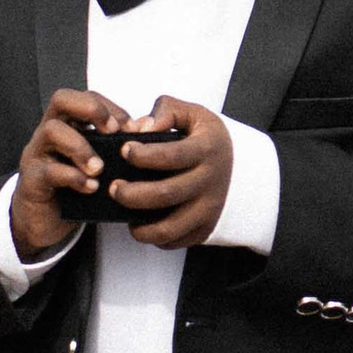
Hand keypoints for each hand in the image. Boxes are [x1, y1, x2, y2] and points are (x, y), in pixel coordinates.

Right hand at [11, 86, 129, 260]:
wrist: (45, 222)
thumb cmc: (75, 187)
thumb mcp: (99, 162)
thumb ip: (119, 144)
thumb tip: (147, 128)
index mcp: (68, 124)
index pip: (86, 96)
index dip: (110, 106)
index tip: (132, 127)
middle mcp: (50, 133)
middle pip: (61, 98)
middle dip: (92, 110)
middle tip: (113, 132)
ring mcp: (38, 154)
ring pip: (51, 131)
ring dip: (81, 147)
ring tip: (99, 168)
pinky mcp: (32, 179)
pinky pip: (49, 170)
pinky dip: (73, 177)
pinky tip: (91, 187)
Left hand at [98, 97, 232, 248]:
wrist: (240, 167)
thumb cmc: (206, 139)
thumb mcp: (194, 115)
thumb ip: (167, 112)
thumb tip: (141, 128)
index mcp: (206, 150)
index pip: (172, 156)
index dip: (144, 155)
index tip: (124, 150)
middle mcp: (210, 182)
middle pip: (166, 195)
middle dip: (132, 194)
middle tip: (113, 188)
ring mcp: (208, 209)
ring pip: (170, 227)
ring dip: (140, 225)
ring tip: (123, 213)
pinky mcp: (204, 228)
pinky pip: (175, 241)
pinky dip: (154, 238)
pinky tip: (141, 223)